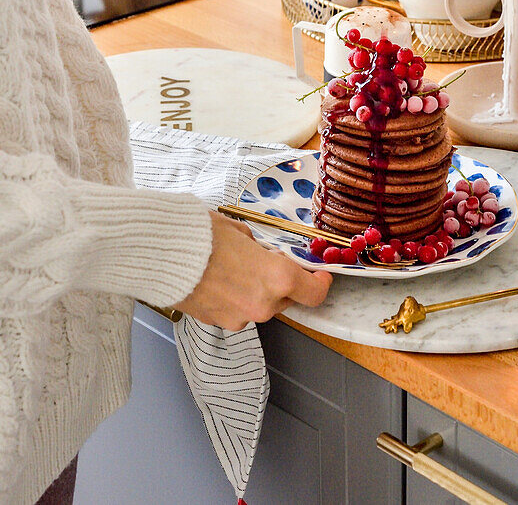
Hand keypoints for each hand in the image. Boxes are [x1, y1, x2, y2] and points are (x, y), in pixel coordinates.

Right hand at [171, 212, 331, 329]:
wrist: (159, 253)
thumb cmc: (199, 236)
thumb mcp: (241, 232)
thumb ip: (260, 249)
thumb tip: (262, 254)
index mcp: (276, 278)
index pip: (314, 293)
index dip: (321, 283)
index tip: (320, 275)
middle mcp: (261, 304)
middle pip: (285, 299)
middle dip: (281, 282)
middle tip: (266, 260)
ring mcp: (238, 317)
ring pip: (259, 306)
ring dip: (255, 290)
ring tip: (233, 265)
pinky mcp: (216, 322)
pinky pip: (236, 310)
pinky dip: (233, 297)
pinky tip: (217, 277)